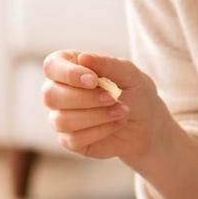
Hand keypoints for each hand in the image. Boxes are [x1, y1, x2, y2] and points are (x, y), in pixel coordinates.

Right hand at [41, 50, 176, 161]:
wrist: (147, 124)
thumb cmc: (135, 93)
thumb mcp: (129, 74)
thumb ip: (107, 64)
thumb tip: (83, 57)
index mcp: (68, 68)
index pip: (51, 66)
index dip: (68, 74)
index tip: (93, 80)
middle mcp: (58, 92)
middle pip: (50, 95)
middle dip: (84, 98)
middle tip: (112, 98)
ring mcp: (61, 117)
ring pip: (61, 120)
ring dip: (95, 116)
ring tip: (120, 112)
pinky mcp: (69, 140)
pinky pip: (73, 139)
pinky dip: (99, 131)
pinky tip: (114, 125)